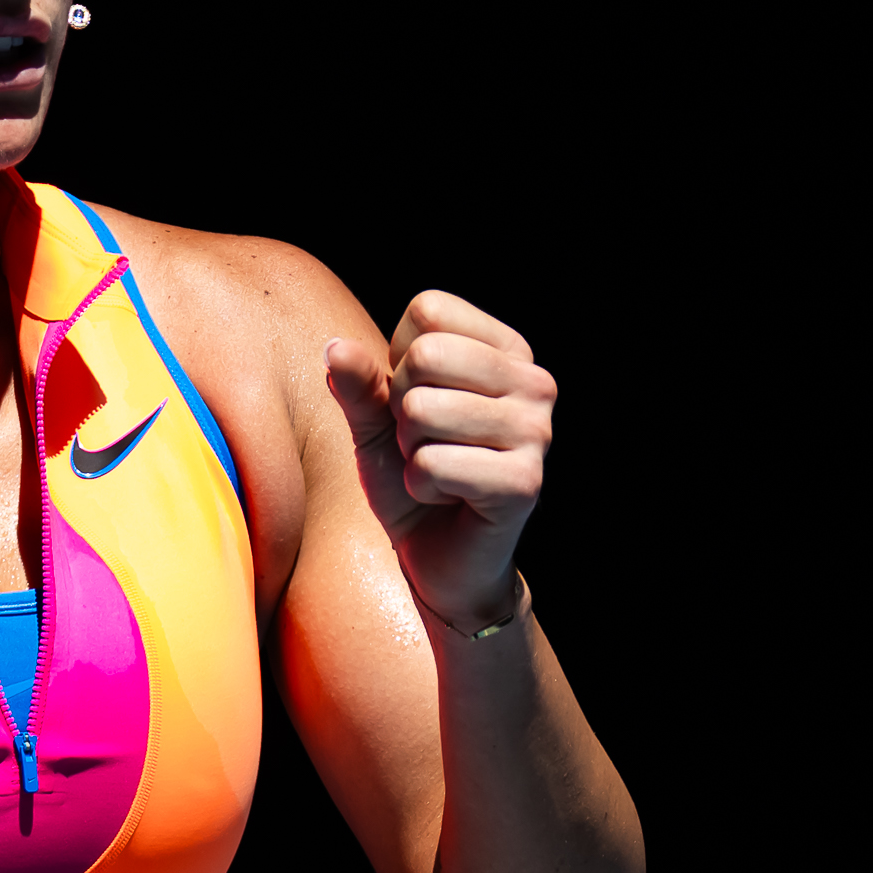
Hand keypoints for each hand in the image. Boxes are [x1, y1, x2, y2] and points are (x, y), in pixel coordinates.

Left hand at [327, 291, 557, 632]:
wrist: (441, 560)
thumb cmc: (413, 479)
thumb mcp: (376, 423)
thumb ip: (359, 383)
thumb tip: (335, 349)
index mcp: (507, 351)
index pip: (429, 311)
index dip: (399, 362)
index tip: (420, 404)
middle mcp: (534, 382)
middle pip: (424, 357)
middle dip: (401, 408)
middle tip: (423, 444)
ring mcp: (536, 432)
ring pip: (422, 411)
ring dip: (409, 451)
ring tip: (436, 471)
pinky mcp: (525, 482)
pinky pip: (431, 464)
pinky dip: (419, 487)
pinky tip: (446, 498)